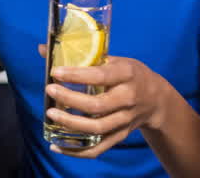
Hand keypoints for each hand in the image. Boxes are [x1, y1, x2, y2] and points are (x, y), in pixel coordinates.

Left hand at [43, 54, 172, 157]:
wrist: (156, 99)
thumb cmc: (129, 74)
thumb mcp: (114, 59)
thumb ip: (82, 57)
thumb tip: (43, 49)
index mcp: (127, 74)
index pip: (100, 76)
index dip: (76, 75)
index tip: (56, 72)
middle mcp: (128, 98)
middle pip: (97, 105)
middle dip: (70, 98)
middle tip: (50, 90)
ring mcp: (126, 119)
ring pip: (97, 127)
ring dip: (71, 123)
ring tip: (51, 114)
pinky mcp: (121, 135)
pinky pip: (98, 148)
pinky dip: (76, 151)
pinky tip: (57, 145)